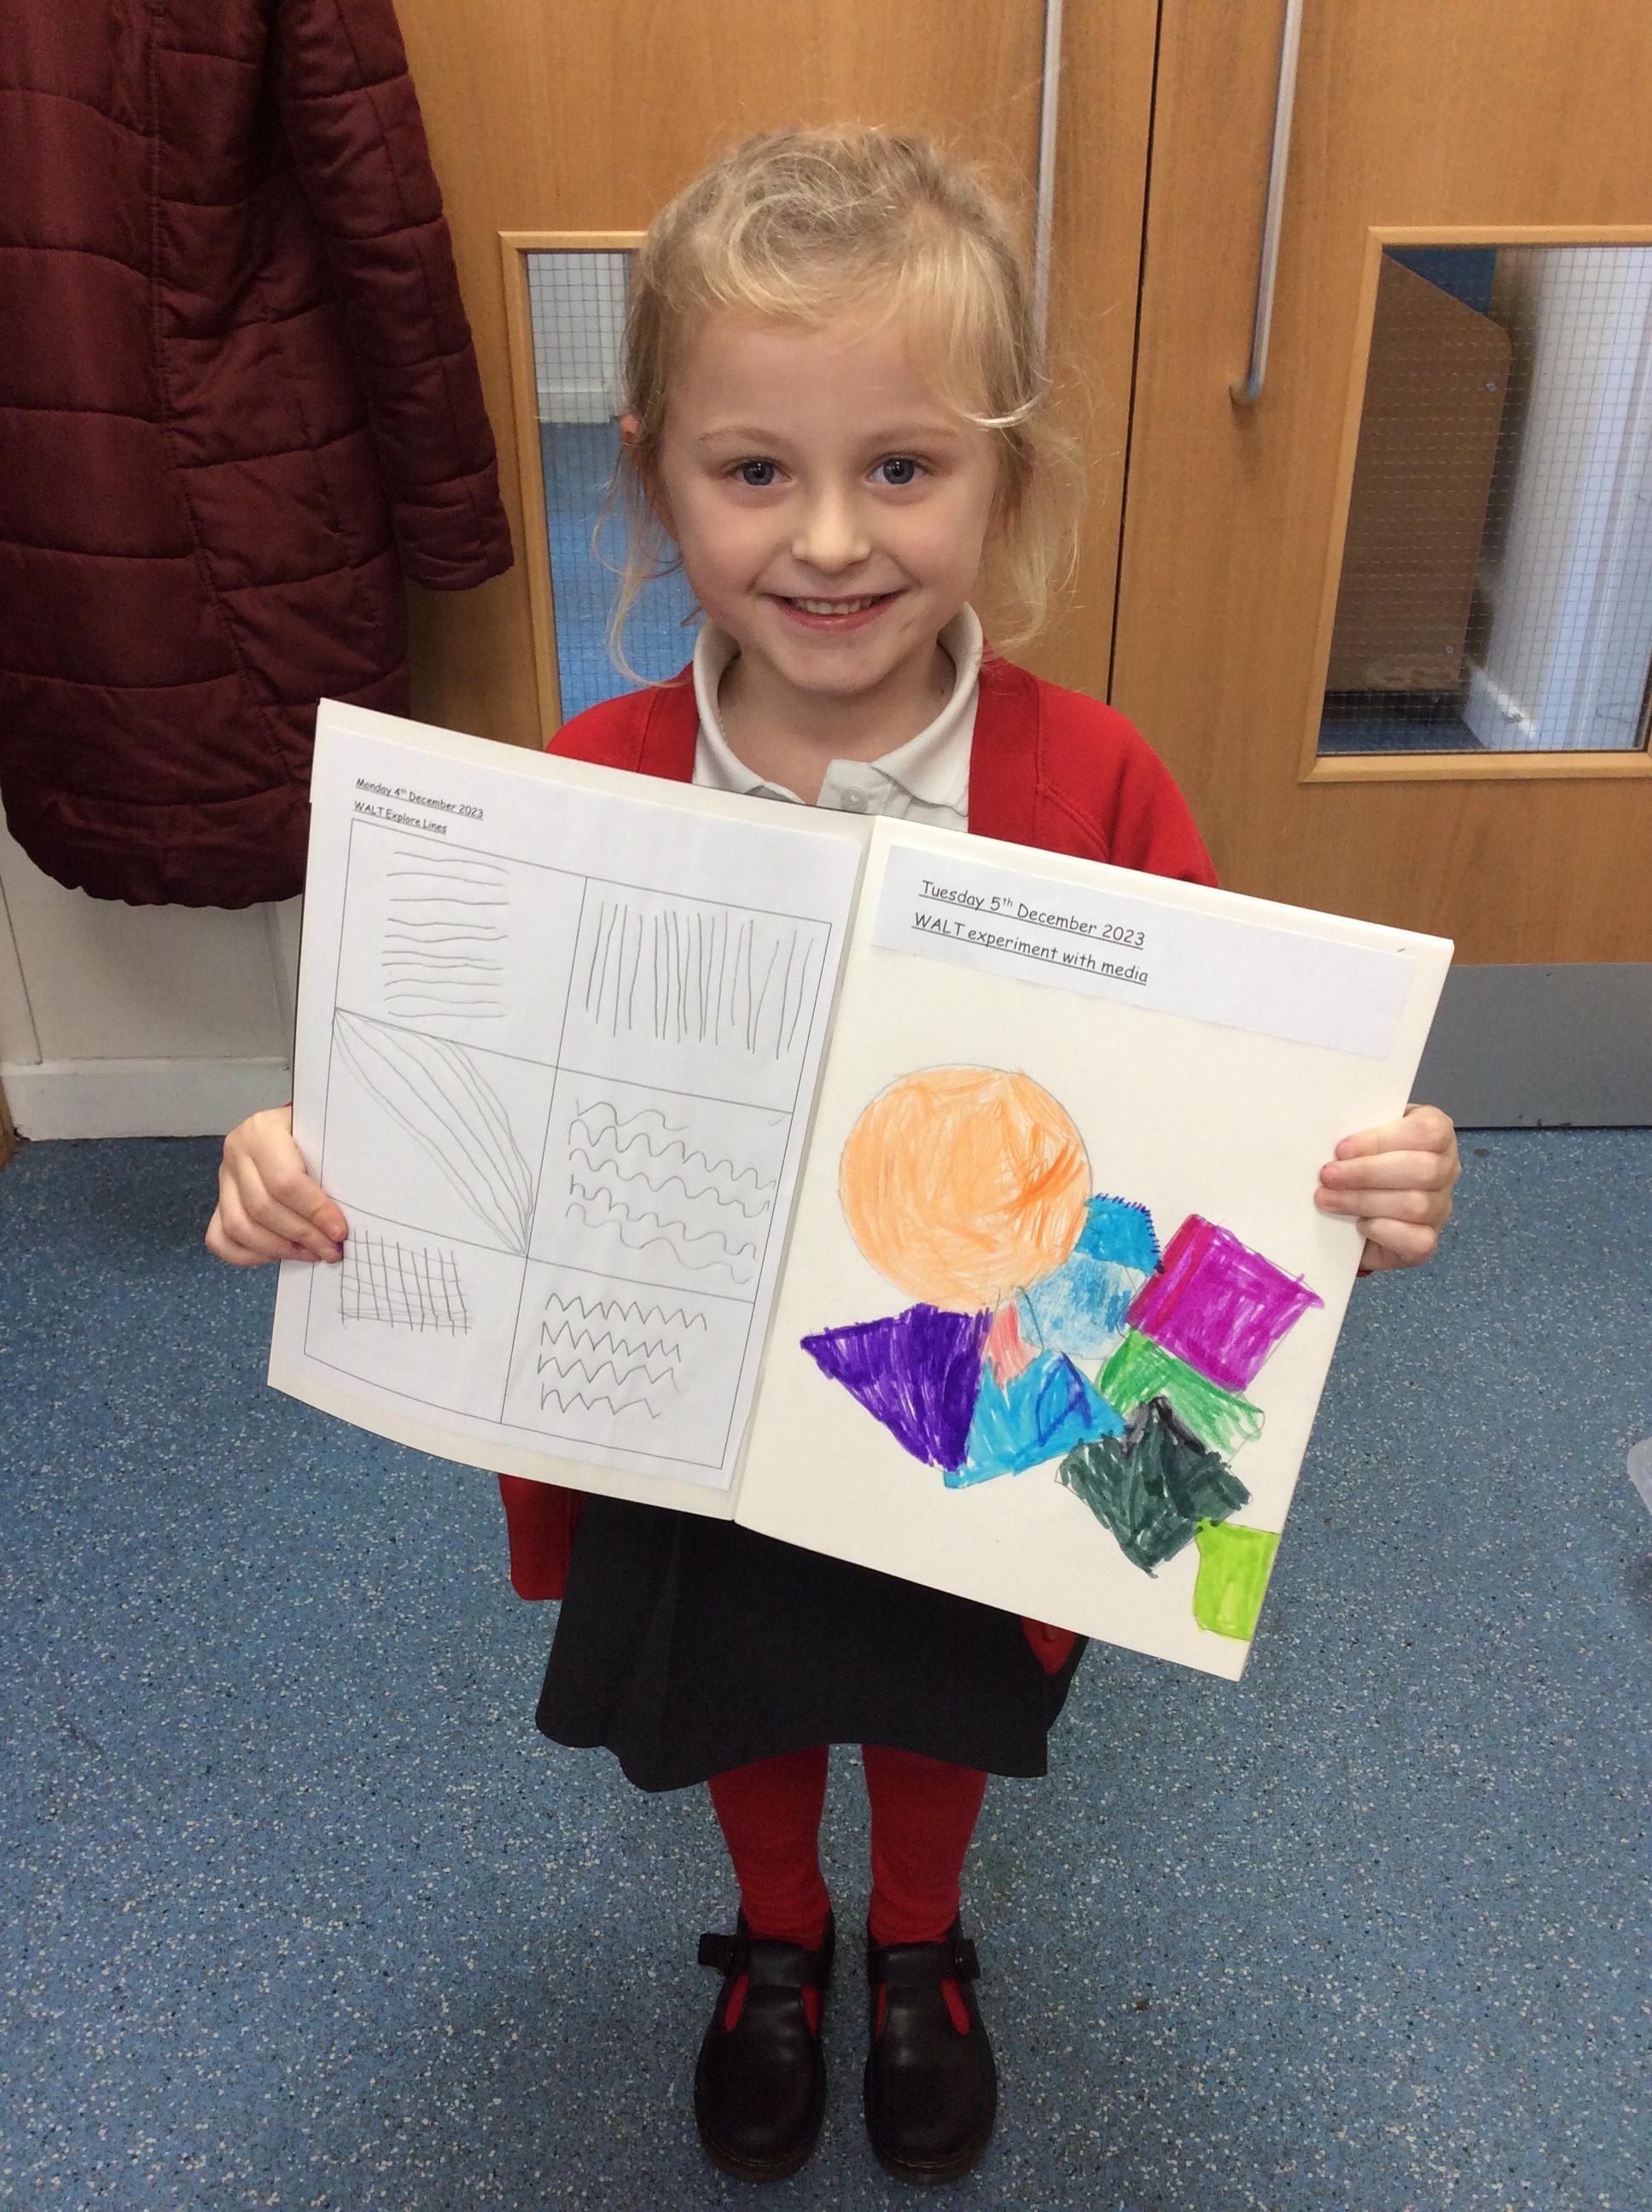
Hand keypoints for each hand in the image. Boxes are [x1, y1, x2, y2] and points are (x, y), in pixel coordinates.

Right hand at [205, 1106, 347, 1266]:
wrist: (294, 1128)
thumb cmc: (317, 1134)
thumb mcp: (325, 1137)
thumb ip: (333, 1165)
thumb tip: (348, 1213)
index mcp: (263, 1131)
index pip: (285, 1182)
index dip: (314, 1212)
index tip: (339, 1232)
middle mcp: (236, 1153)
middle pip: (262, 1208)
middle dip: (302, 1236)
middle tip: (330, 1250)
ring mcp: (224, 1178)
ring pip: (238, 1226)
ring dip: (278, 1249)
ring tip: (311, 1254)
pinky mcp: (219, 1200)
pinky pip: (220, 1238)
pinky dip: (248, 1254)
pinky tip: (279, 1255)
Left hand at [1314, 1103, 1459, 1274]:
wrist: (1353, 1215)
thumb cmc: (1359, 1162)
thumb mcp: (1361, 1137)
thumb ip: (1356, 1128)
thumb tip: (1329, 1134)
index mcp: (1437, 1133)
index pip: (1427, 1130)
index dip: (1382, 1140)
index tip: (1341, 1149)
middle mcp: (1446, 1169)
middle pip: (1424, 1170)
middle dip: (1367, 1173)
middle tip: (1328, 1176)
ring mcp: (1440, 1208)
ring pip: (1416, 1205)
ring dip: (1363, 1202)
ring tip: (1327, 1198)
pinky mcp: (1427, 1242)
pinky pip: (1418, 1241)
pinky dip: (1383, 1231)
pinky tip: (1359, 1224)